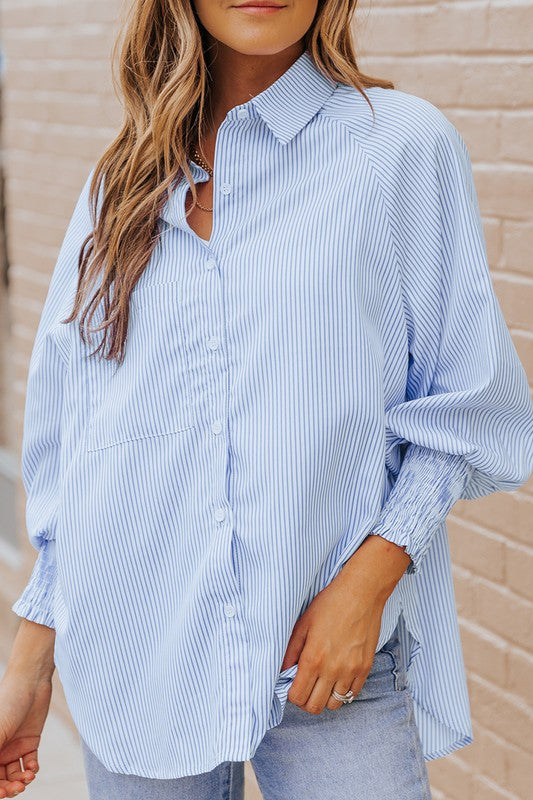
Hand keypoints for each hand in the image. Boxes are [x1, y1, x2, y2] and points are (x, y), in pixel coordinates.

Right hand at [0, 670, 52, 797]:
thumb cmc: (8, 702)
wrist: (31, 682)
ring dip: (21, 780)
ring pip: (14, 774)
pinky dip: (31, 769)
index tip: (1, 792)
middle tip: (18, 788)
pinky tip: (33, 768)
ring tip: (28, 777)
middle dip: (7, 787)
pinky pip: (29, 763)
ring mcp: (13, 746)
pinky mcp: (30, 741)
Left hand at [282, 534, 410, 714]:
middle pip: (315, 707)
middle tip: (305, 686)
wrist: (362, 594)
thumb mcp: (303, 623)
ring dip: (325, 697)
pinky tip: (337, 677)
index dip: (292, 694)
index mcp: (313, 658)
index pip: (298, 697)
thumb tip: (282, 670)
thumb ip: (290, 650)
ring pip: (334, 705)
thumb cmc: (330, 604)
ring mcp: (351, 671)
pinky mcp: (365, 668)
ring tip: (321, 683)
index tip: (293, 684)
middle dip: (306, 700)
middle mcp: (332, 669)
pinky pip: (352, 694)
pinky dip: (342, 691)